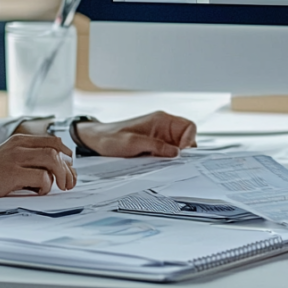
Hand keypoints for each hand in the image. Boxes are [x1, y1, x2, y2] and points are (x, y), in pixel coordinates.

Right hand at [0, 134, 75, 204]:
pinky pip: (42, 177)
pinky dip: (46, 186)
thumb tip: (53, 170)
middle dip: (68, 167)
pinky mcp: (12, 173)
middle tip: (70, 183)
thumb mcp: (7, 157)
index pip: (53, 140)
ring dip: (62, 175)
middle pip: (56, 150)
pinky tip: (38, 191)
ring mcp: (16, 158)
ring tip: (61, 187)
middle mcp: (19, 146)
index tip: (70, 166)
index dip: (66, 153)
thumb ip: (26, 157)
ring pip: (52, 160)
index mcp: (19, 140)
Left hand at [74, 111, 197, 157]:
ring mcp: (159, 139)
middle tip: (176, 164)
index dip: (190, 140)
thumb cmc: (111, 137)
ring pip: (178, 150)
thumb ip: (156, 146)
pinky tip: (159, 167)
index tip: (183, 153)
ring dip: (174, 159)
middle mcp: (163, 128)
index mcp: (161, 120)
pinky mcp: (154, 148)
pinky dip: (166, 163)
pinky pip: (167, 156)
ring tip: (165, 166)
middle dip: (184, 153)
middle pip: (186, 140)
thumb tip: (176, 153)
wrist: (96, 141)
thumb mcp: (133, 142)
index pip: (188, 127)